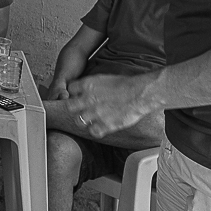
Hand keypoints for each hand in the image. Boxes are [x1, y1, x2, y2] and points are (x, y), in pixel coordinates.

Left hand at [46, 72, 161, 139]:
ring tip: (92, 119)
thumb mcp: (104, 78)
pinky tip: (101, 127)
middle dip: (76, 108)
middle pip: (70, 107)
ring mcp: (95, 113)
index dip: (75, 94)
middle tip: (83, 109)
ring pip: (79, 121)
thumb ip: (91, 85)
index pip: (70, 90)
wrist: (140, 93)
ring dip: (84, 121)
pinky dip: (96, 131)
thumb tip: (84, 88)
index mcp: (87, 85)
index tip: (80, 96)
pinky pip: (92, 132)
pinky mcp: (105, 125)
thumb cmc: (126, 84)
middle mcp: (87, 99)